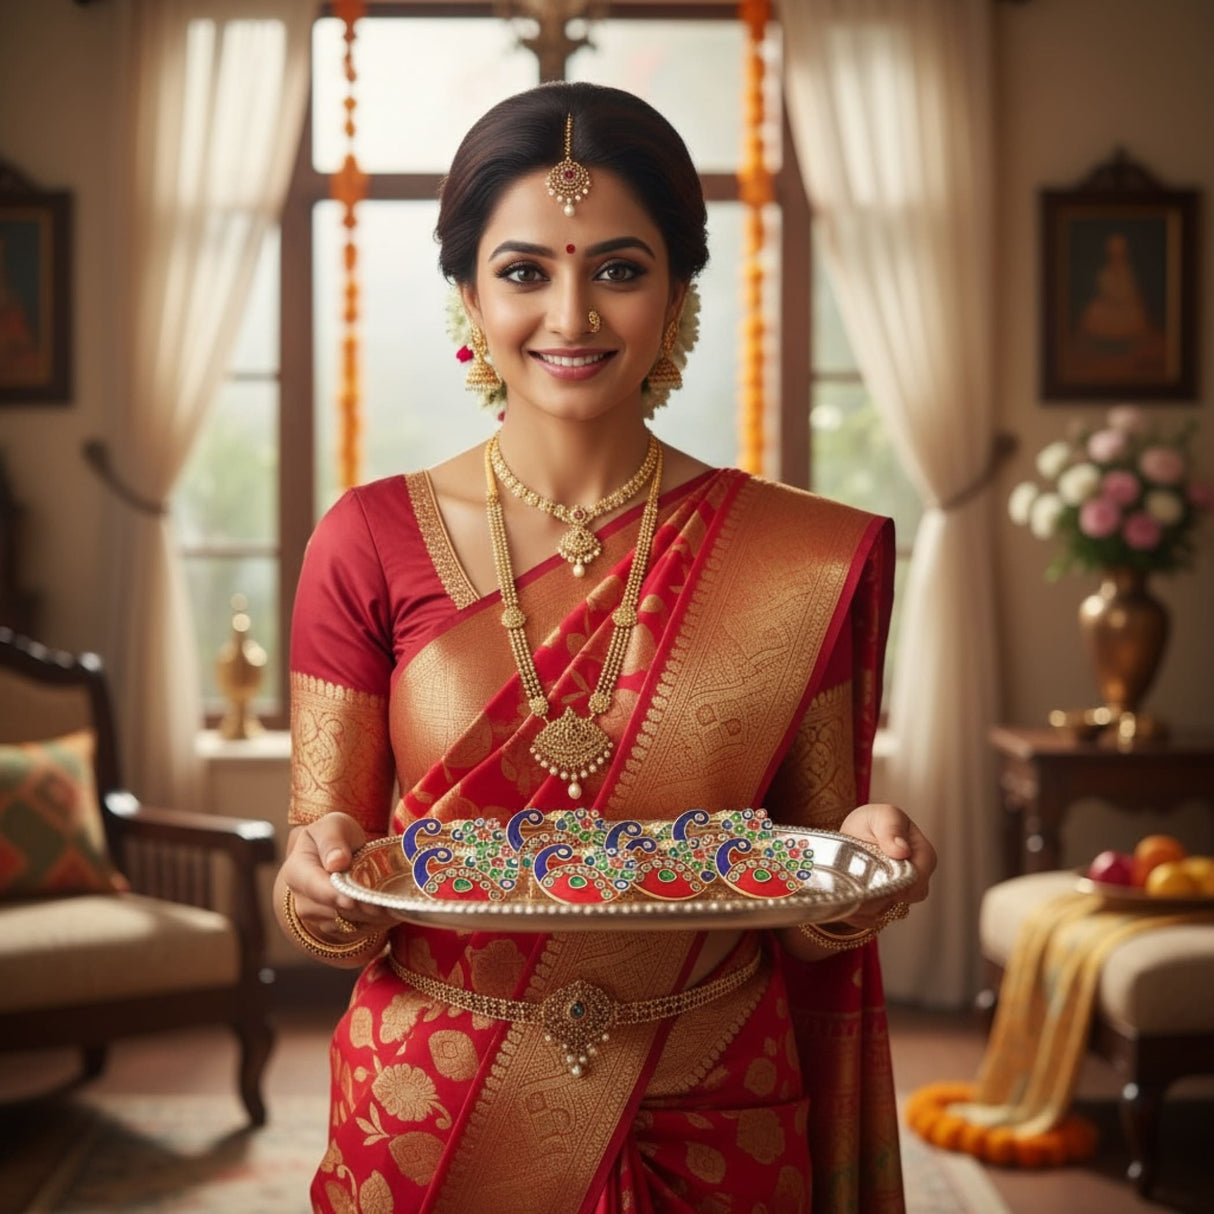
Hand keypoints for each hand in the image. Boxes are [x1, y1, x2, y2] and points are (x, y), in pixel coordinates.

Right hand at [278, 812, 398, 947]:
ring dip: (370, 917)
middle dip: (359, 908)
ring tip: (391, 905)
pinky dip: (374, 923)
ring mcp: (317, 916)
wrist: (336, 853)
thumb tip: (336, 862)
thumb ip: (332, 840)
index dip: (333, 896)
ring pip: (345, 923)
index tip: (351, 901)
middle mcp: (302, 899)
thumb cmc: (334, 836)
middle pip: (332, 910)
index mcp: (297, 871)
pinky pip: (354, 931)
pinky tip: (389, 911)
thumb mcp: (333, 825)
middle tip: (384, 904)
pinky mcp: (333, 927)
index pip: (315, 887)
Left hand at [834, 802, 935, 929]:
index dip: (904, 885)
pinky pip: (872, 918)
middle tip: (863, 889)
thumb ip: (892, 828)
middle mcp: (914, 879)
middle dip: (885, 897)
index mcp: (922, 856)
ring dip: (869, 907)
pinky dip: (858, 915)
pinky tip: (847, 903)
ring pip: (889, 911)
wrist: (854, 833)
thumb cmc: (873, 822)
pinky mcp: (880, 905)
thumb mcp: (882, 815)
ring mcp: (898, 894)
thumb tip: (902, 850)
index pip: (920, 878)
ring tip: (851, 893)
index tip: (885, 883)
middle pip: (907, 899)